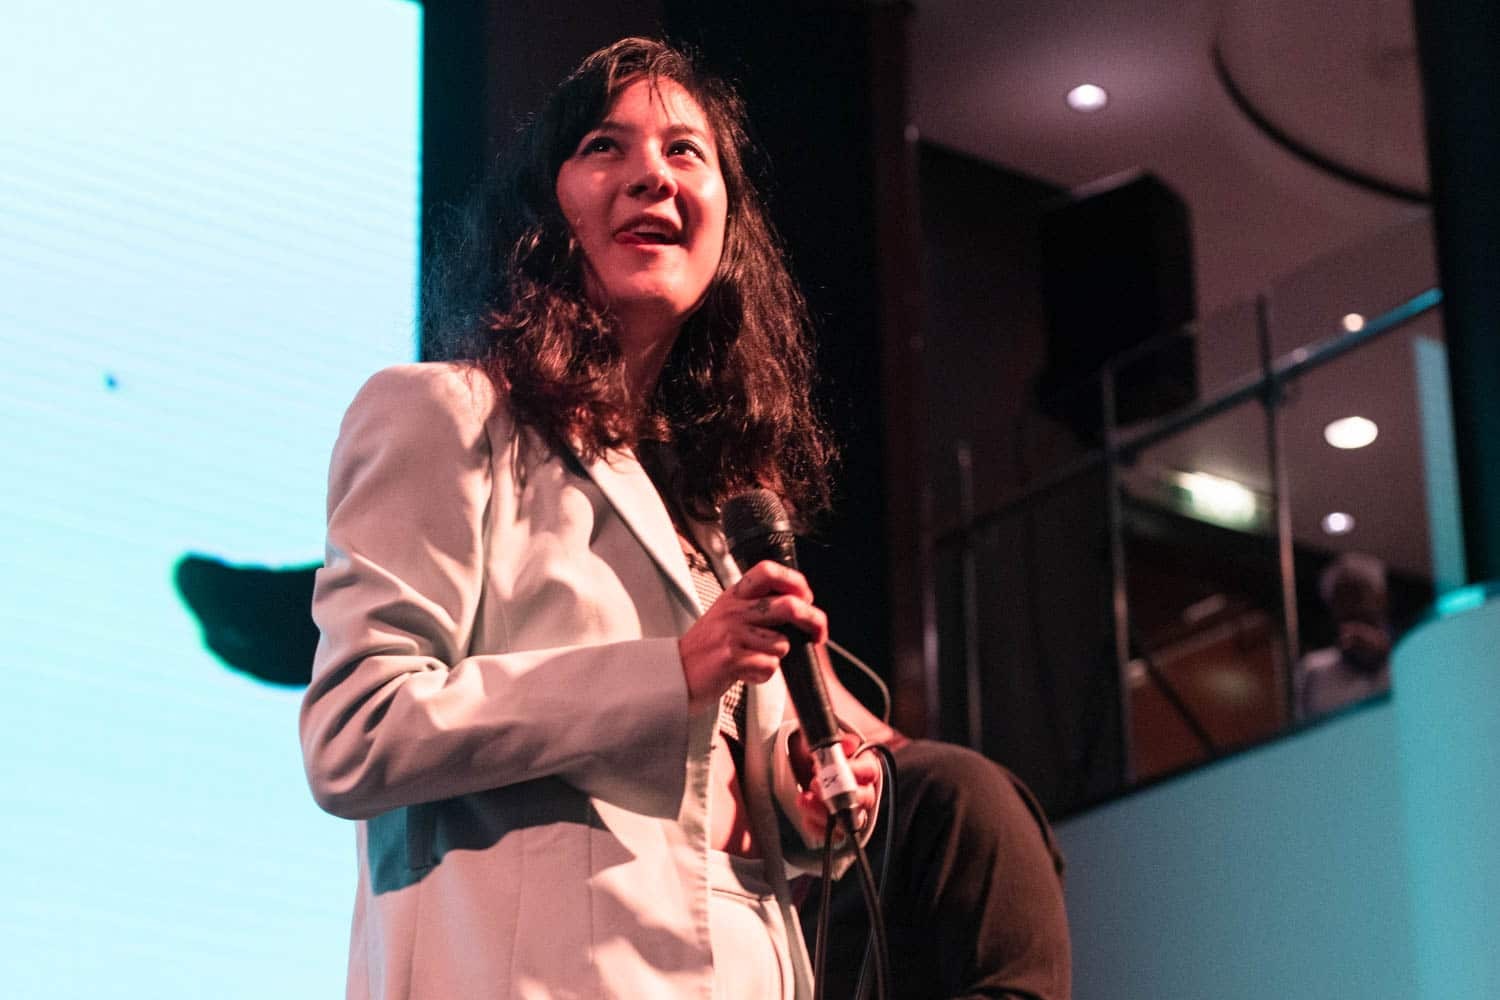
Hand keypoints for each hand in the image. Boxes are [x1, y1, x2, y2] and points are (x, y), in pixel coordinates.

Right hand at [679, 560, 828, 711]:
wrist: (674, 673)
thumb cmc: (707, 647)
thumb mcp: (728, 615)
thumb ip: (756, 607)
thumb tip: (799, 607)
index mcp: (735, 595)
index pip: (769, 571)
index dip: (795, 581)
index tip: (807, 597)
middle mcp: (735, 610)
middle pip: (789, 606)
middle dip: (814, 621)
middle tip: (818, 634)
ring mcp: (732, 633)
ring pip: (782, 643)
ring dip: (776, 657)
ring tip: (755, 659)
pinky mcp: (731, 659)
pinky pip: (768, 666)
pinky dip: (762, 675)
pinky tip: (746, 673)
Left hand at [788, 730, 879, 841]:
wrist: (805, 772)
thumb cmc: (821, 757)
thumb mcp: (824, 744)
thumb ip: (835, 743)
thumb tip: (848, 743)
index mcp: (865, 768)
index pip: (870, 770)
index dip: (853, 770)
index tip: (829, 767)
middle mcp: (864, 792)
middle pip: (865, 798)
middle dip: (839, 793)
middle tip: (814, 783)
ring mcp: (853, 813)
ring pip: (850, 820)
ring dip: (824, 811)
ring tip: (803, 799)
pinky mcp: (839, 830)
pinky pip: (834, 836)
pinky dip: (816, 826)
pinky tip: (805, 815)